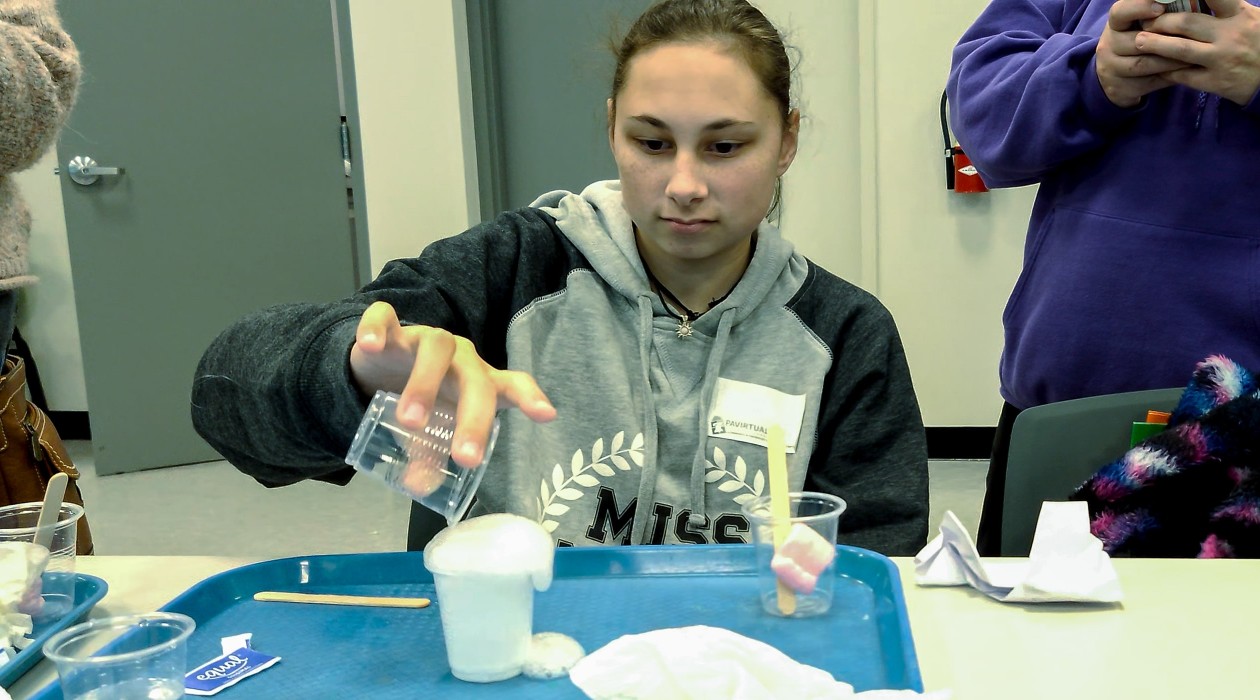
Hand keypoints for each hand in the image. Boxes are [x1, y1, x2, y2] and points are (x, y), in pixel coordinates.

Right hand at [350, 302, 555, 467]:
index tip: (546, 416)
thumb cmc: (424, 400)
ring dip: (425, 384)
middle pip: (475, 378)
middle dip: (473, 418)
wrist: (382, 369)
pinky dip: (377, 328)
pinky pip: (385, 318)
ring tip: (409, 421)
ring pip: (435, 348)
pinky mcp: (391, 329)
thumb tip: (420, 487)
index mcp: (479, 382)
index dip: (530, 397)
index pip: (513, 385)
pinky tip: (371, 345)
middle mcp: (459, 358)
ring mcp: (425, 339)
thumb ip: (428, 456)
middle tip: (463, 456)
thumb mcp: (429, 432)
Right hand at [1097, 0, 1192, 106]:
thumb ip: (1156, 14)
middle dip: (1167, 39)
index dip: (1139, 8)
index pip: (1119, 12)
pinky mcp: (1120, 88)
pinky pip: (1148, 83)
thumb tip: (1173, 1)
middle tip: (1193, 36)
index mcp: (1114, 25)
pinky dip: (1169, 77)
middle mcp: (1107, 46)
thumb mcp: (1139, 24)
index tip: (1161, 7)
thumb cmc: (1137, 40)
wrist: (1115, 75)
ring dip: (1171, 60)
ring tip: (1193, 55)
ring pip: (1144, 64)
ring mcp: (1111, 69)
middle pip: (1138, 41)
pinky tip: (1185, 72)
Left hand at [1136, 0, 1259, 104]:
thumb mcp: (1254, 19)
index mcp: (1241, 16)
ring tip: (1139, 41)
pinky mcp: (1216, 82)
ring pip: (1180, 50)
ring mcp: (1222, 60)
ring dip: (1155, 44)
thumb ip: (1229, 7)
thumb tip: (1199, 1)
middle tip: (1145, 22)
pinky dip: (1165, 70)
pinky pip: (1183, 76)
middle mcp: (1231, 36)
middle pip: (1187, 23)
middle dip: (1161, 21)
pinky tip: (1153, 65)